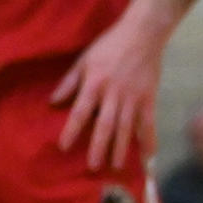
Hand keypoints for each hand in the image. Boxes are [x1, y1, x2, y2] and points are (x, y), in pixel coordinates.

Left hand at [55, 0, 170, 169]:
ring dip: (121, 148)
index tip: (63, 147)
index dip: (72, 130)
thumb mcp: (83, 60)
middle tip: (93, 167)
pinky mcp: (150, 99)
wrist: (142, 35)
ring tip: (116, 166)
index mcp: (94, 84)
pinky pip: (149, 123)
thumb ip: (69, 82)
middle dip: (98, 147)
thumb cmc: (108, 46)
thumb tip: (53, 102)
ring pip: (126, 128)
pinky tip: (148, 155)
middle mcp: (114, 94)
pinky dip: (149, 139)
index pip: (81, 112)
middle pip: (105, 125)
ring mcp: (133, 98)